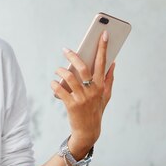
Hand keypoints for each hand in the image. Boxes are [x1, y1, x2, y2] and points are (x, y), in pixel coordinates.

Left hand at [51, 31, 115, 156]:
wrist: (88, 131)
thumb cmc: (96, 110)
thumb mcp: (106, 96)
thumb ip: (109, 80)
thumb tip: (113, 63)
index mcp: (101, 85)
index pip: (103, 62)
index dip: (103, 48)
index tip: (103, 34)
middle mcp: (93, 90)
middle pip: (83, 68)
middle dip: (73, 56)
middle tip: (65, 50)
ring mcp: (82, 98)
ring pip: (69, 77)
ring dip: (61, 71)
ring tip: (58, 69)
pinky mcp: (71, 105)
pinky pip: (59, 90)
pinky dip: (54, 84)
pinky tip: (53, 83)